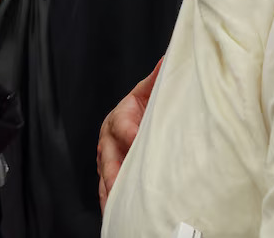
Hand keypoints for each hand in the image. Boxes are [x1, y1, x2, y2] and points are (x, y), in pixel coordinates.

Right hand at [96, 58, 161, 211]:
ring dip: (111, 191)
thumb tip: (167, 60)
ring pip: (105, 177)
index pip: (123, 127)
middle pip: (109, 158)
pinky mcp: (111, 175)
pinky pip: (107, 190)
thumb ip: (158, 78)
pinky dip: (111, 202)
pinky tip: (116, 213)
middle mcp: (109, 141)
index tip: (137, 142)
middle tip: (122, 185)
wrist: (132, 118)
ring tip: (116, 205)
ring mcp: (108, 160)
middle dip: (115, 173)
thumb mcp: (149, 92)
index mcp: (119, 118)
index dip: (130, 136)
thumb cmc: (143, 107)